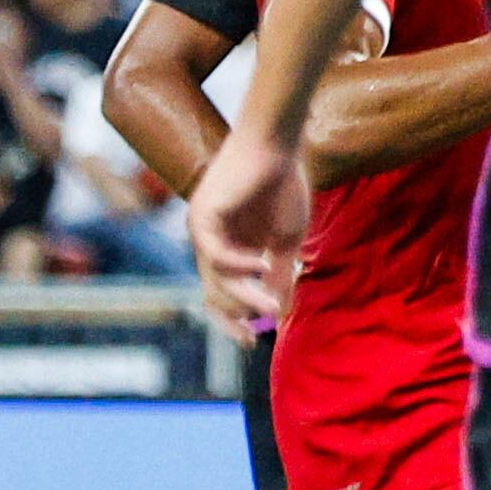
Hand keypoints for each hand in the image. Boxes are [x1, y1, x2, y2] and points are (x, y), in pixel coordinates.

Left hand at [185, 125, 307, 330]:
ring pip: (216, 279)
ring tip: (269, 309)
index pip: (223, 295)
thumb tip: (280, 311)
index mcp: (231, 250)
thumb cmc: (283, 185)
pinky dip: (238, 265)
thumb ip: (281, 273)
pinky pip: (215, 254)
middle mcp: (212, 244)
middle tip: (254, 338)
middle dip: (234, 319)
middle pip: (214, 294)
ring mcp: (204, 232)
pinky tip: (261, 266)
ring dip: (242, 297)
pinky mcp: (203, 217)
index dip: (235, 321)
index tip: (253, 343)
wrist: (275, 145)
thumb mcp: (287, 239)